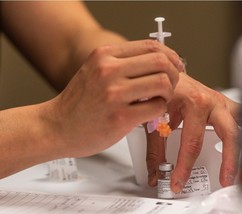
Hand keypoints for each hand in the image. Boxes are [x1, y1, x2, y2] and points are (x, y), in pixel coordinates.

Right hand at [48, 40, 182, 156]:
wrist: (55, 127)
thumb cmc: (77, 103)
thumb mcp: (95, 71)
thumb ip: (123, 65)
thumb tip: (157, 64)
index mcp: (105, 55)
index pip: (152, 46)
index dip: (171, 56)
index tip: (175, 67)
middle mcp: (109, 70)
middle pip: (162, 62)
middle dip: (174, 74)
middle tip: (171, 85)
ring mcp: (114, 93)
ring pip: (163, 83)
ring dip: (168, 93)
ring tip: (159, 100)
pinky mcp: (120, 117)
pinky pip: (156, 107)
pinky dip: (159, 110)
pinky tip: (150, 114)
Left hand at [146, 73, 239, 192]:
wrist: (166, 72)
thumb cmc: (160, 90)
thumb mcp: (154, 120)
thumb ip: (155, 150)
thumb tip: (156, 174)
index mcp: (194, 103)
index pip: (192, 143)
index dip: (185, 168)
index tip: (178, 182)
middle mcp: (211, 101)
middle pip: (229, 134)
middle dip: (229, 160)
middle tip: (224, 180)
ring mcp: (220, 101)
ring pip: (241, 125)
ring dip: (241, 147)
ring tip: (236, 167)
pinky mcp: (223, 103)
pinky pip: (239, 118)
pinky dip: (241, 132)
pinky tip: (239, 145)